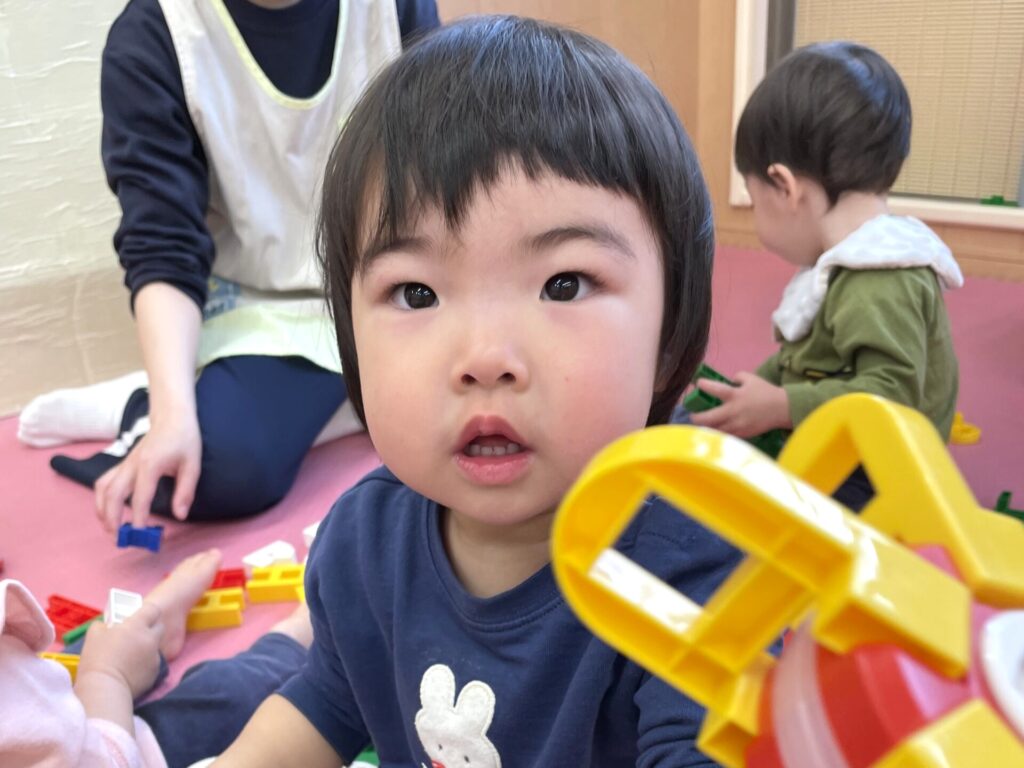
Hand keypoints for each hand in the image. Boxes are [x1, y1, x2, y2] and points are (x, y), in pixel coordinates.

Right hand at [77, 602, 163, 700]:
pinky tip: (131, 670)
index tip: (138, 617)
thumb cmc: (96, 659)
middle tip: (135, 635)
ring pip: (156, 647)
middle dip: (150, 628)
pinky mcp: (155, 672)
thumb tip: (107, 625)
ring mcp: (155, 656)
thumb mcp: (94, 635)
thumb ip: (104, 625)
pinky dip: (145, 664)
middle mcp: (150, 638)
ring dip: (147, 647)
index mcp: (137, 626)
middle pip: (159, 627)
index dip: (146, 612)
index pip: (153, 610)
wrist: (103, 688)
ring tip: (130, 656)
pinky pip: (153, 663)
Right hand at [94, 407, 201, 531]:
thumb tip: (180, 516)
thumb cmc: (184, 439)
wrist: (171, 417)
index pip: (141, 497)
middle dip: (112, 518)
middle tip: (119, 538)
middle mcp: (132, 465)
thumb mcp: (192, 465)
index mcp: (150, 465)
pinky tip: (108, 511)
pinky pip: (104, 481)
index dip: (139, 518)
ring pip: (102, 488)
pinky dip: (102, 498)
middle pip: (113, 494)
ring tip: (110, 529)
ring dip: (102, 509)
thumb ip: (185, 491)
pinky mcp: (122, 464)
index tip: (140, 535)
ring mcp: (124, 463)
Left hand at [689, 372, 791, 437]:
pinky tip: (714, 431)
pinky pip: (725, 436)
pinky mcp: (741, 434)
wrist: (782, 409)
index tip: (698, 383)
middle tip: (693, 415)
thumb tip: (728, 381)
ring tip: (701, 425)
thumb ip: (736, 377)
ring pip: (714, 431)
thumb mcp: (751, 378)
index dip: (703, 385)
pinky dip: (717, 433)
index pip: (714, 389)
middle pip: (707, 418)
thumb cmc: (766, 392)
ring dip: (705, 428)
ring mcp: (736, 425)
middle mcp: (732, 412)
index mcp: (734, 396)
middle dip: (695, 417)